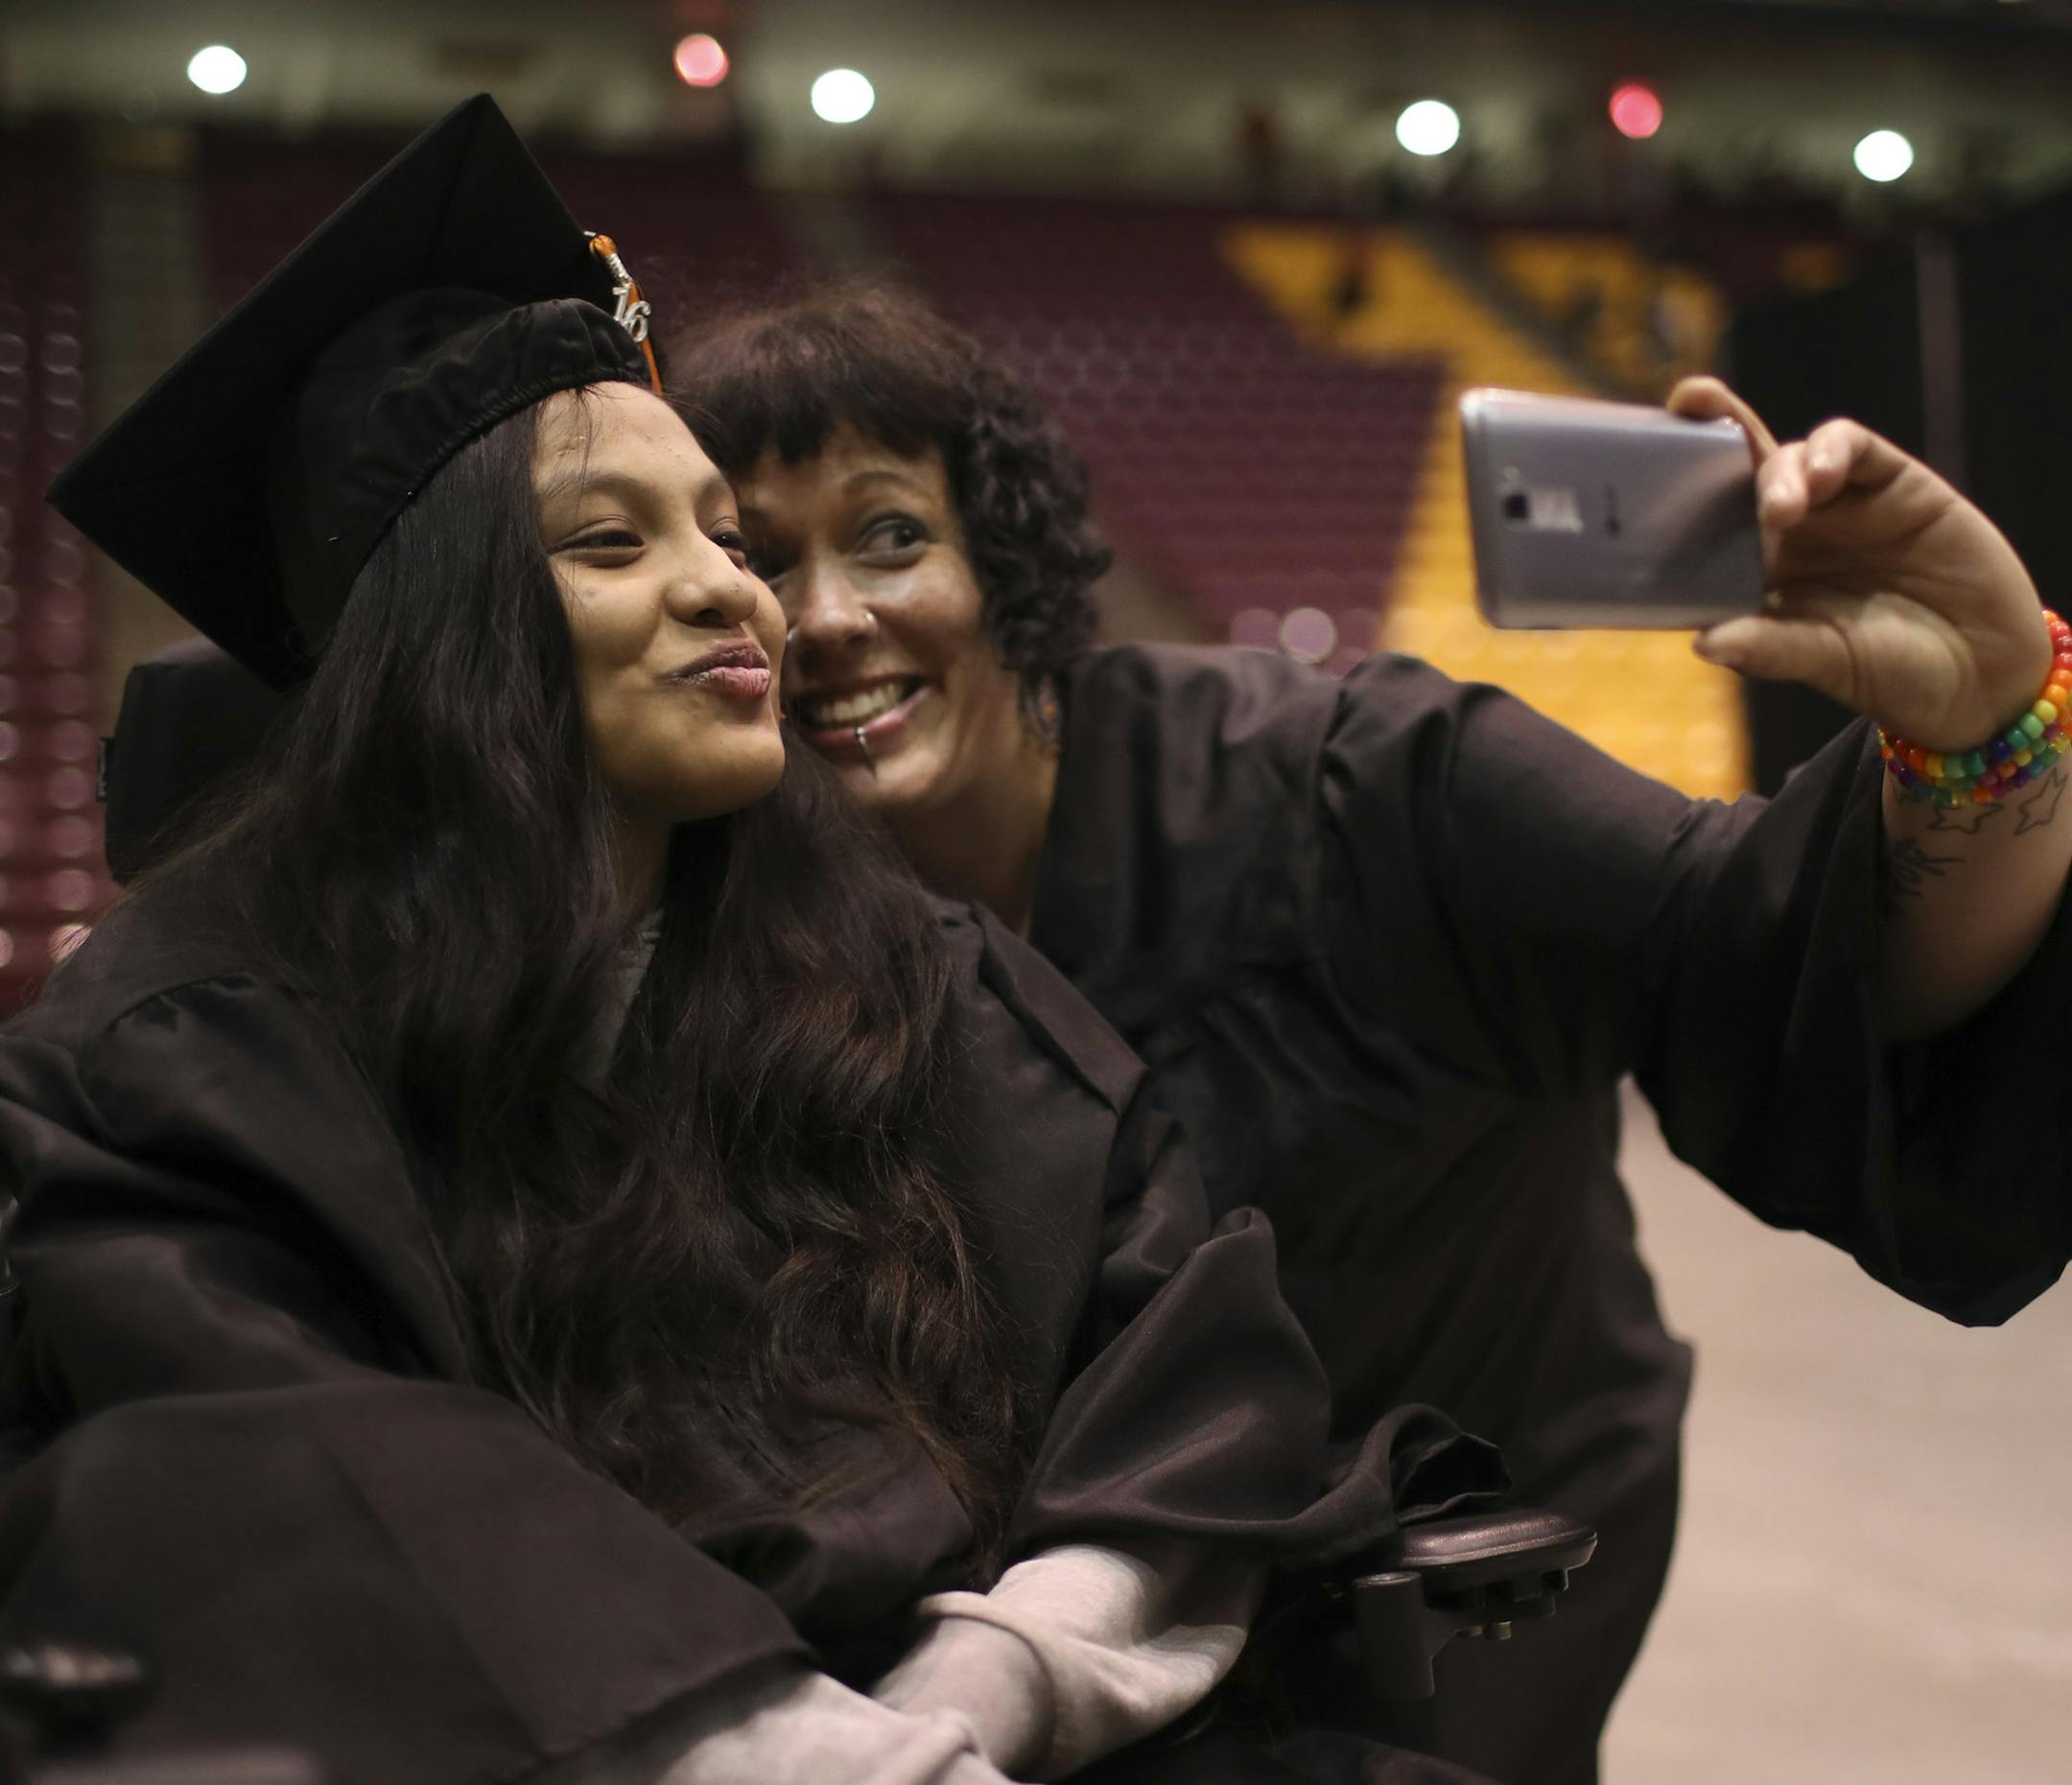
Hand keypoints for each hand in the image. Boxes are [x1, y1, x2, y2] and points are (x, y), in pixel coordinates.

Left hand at [1669, 377, 2047, 751]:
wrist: (1981, 673)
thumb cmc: (1889, 672)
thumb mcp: (1826, 663)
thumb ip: (1770, 648)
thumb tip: (1705, 643)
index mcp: (1755, 572)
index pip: (1700, 525)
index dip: (1667, 494)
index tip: (1626, 475)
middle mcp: (1789, 531)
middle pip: (1735, 470)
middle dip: (1707, 429)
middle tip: (1686, 404)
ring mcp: (1839, 503)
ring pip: (1786, 457)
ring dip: (1776, 471)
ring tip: (1783, 509)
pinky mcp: (1893, 483)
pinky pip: (1850, 448)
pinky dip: (1830, 452)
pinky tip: (1821, 477)